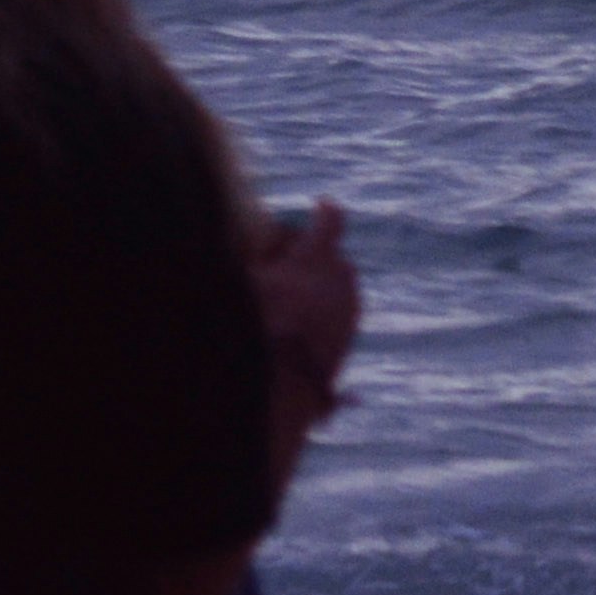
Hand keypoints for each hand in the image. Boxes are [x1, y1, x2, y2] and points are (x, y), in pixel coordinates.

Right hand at [253, 199, 360, 413]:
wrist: (283, 389)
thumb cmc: (258, 324)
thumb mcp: (248, 279)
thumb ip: (260, 253)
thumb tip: (271, 240)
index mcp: (318, 258)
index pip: (331, 220)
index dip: (325, 210)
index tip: (320, 205)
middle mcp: (341, 282)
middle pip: (332, 256)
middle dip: (312, 255)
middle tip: (282, 266)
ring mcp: (347, 313)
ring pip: (337, 287)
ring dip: (318, 285)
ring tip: (285, 301)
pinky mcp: (346, 340)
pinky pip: (337, 314)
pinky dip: (322, 311)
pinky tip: (294, 325)